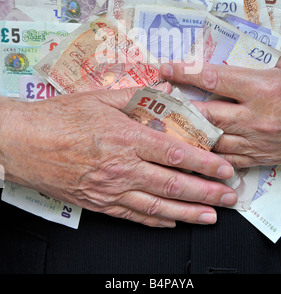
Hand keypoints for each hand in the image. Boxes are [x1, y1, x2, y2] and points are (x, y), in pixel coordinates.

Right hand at [0, 86, 236, 227]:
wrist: (22, 142)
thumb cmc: (58, 118)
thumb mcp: (98, 98)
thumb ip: (137, 95)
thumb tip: (167, 87)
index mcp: (124, 137)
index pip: (174, 153)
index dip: (204, 163)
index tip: (223, 167)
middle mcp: (121, 168)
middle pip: (172, 184)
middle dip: (206, 192)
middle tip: (229, 196)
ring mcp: (110, 190)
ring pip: (157, 206)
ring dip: (189, 212)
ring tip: (211, 216)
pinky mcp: (98, 203)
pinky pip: (133, 216)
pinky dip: (156, 221)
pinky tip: (172, 222)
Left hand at [160, 56, 280, 167]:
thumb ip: (255, 64)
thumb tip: (228, 58)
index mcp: (260, 87)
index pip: (212, 79)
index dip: (184, 73)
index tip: (165, 68)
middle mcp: (254, 116)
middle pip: (205, 115)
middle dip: (178, 109)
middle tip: (158, 104)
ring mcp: (256, 139)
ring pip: (211, 141)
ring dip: (188, 134)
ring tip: (167, 128)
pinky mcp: (260, 156)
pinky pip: (227, 160)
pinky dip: (208, 156)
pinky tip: (193, 152)